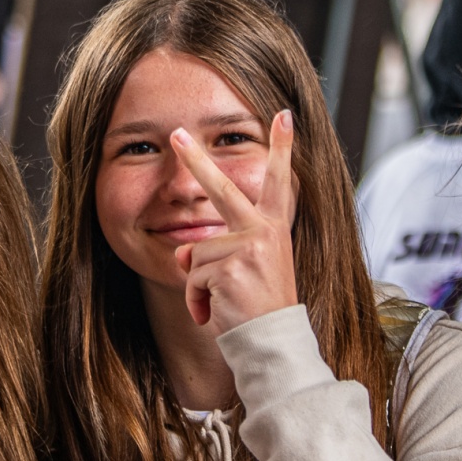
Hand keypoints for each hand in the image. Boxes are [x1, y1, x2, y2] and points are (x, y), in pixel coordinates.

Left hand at [168, 110, 299, 334]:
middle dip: (196, 158)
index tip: (285, 116)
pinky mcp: (230, 265)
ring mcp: (248, 246)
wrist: (272, 344)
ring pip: (195, 253)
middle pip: (221, 187)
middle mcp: (263, 231)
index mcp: (272, 229)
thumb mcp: (244, 272)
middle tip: (176, 133)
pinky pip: (192, 277)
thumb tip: (182, 251)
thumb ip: (218, 251)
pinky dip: (196, 300)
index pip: (279, 183)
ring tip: (223, 303)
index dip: (282, 148)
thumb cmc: (260, 310)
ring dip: (199, 285)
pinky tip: (216, 312)